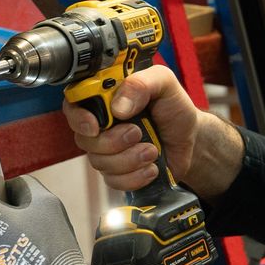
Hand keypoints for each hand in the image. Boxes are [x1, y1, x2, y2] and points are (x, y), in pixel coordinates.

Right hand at [65, 64, 202, 190]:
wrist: (191, 139)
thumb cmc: (174, 108)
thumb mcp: (164, 84)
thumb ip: (141, 84)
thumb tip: (117, 107)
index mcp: (106, 98)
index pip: (74, 105)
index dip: (78, 117)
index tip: (95, 126)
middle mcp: (101, 124)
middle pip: (84, 140)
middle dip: (112, 141)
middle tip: (137, 133)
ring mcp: (107, 150)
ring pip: (99, 163)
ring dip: (130, 159)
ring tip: (152, 150)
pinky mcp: (118, 172)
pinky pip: (113, 181)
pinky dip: (135, 177)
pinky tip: (151, 167)